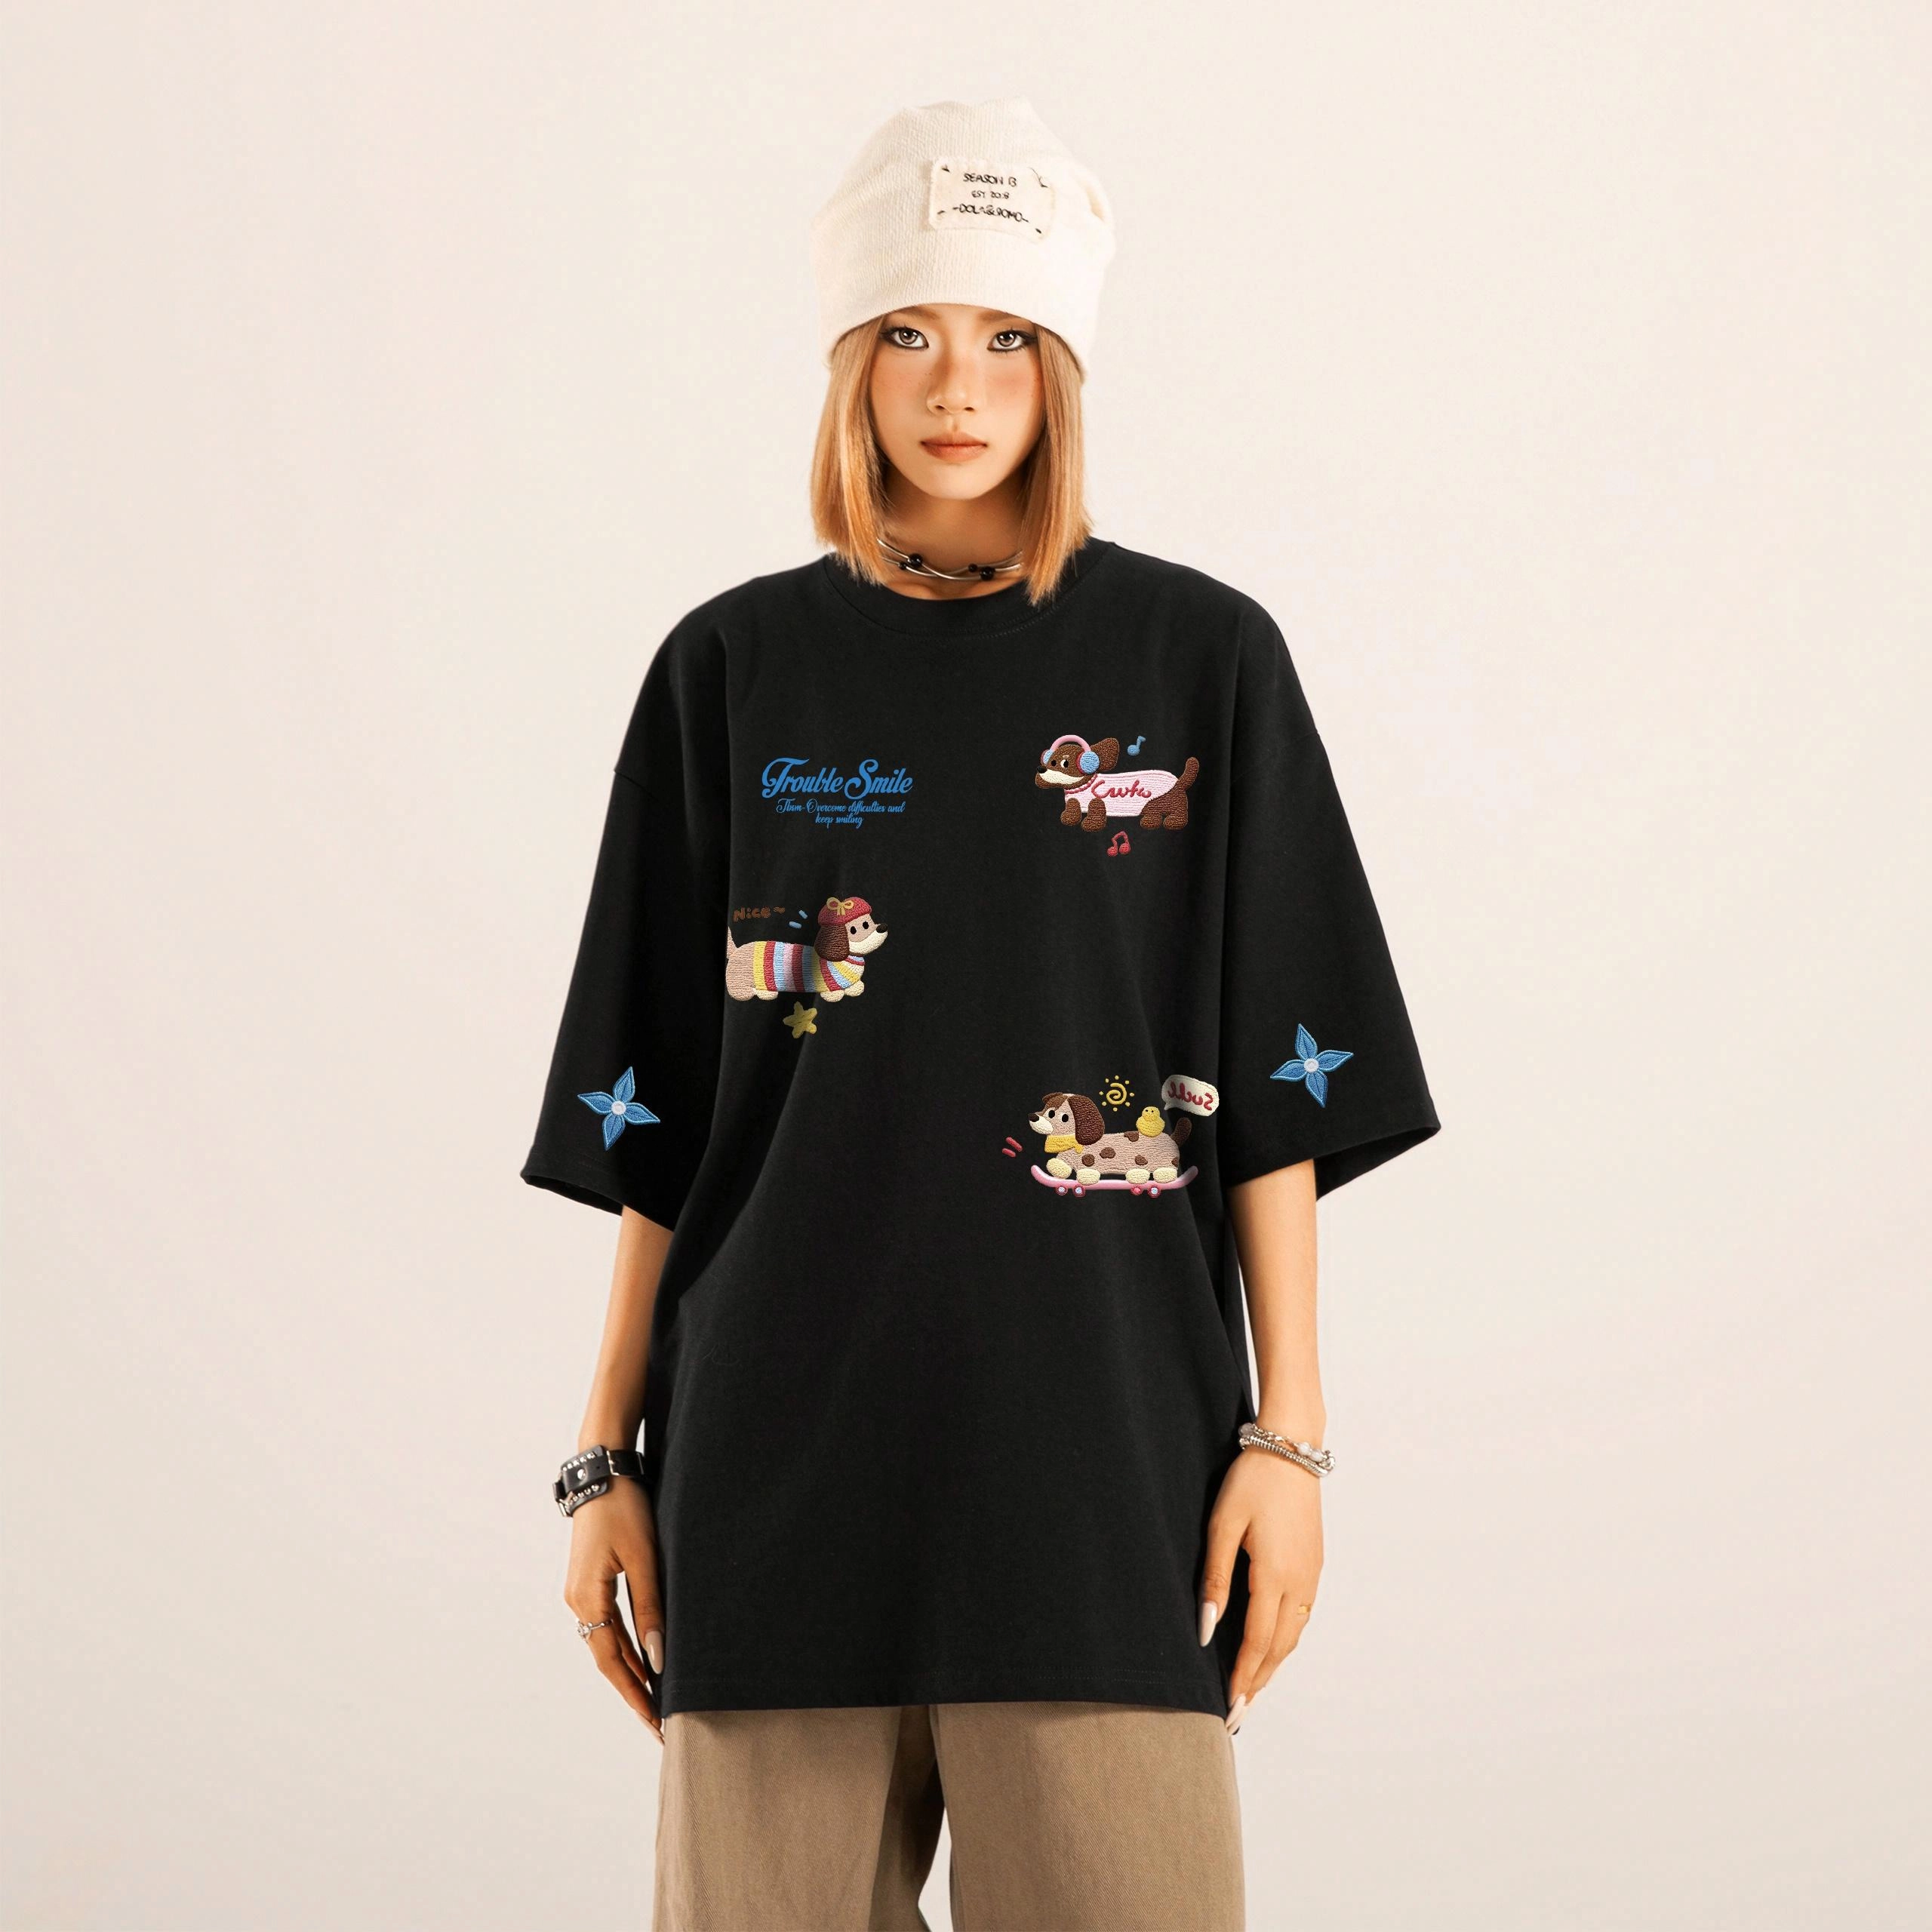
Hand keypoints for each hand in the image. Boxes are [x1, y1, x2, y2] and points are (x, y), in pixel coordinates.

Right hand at [563, 1477, 665, 1742]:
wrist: (603, 1470)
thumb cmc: (624, 1508)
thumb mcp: (644, 1558)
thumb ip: (650, 1608)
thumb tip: (657, 1658)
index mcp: (587, 1598)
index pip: (614, 1660)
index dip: (635, 1692)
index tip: (655, 1721)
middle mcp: (578, 1601)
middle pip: (608, 1657)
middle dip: (633, 1689)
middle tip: (658, 1722)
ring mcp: (581, 1591)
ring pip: (607, 1642)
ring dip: (630, 1669)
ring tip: (655, 1698)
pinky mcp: (590, 1580)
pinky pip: (608, 1624)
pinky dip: (626, 1645)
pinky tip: (644, 1658)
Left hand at [1199, 1447, 1323, 1728]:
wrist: (1291, 1447)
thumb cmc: (1251, 1481)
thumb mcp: (1222, 1525)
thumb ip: (1214, 1579)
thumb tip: (1205, 1628)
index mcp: (1275, 1575)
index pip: (1257, 1641)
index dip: (1243, 1677)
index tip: (1229, 1707)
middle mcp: (1300, 1582)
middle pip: (1280, 1647)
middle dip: (1258, 1681)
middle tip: (1238, 1712)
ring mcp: (1312, 1573)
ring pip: (1294, 1634)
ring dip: (1273, 1663)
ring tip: (1252, 1686)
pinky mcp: (1315, 1563)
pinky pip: (1302, 1615)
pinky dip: (1286, 1639)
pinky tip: (1272, 1644)